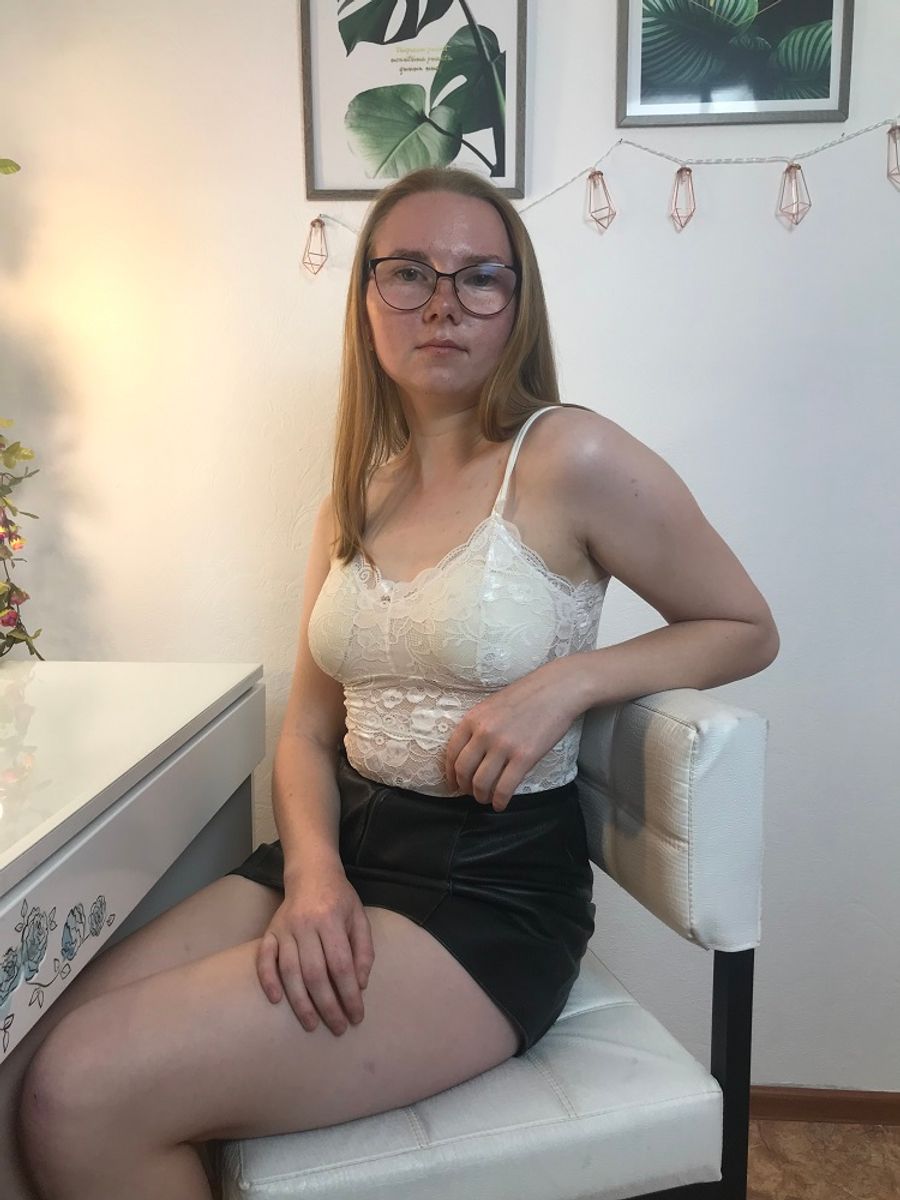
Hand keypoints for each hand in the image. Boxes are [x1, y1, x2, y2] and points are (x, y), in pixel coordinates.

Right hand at [256, 865, 373, 1036]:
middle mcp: (306, 925)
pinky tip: (276, 1000)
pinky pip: (264, 959)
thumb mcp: (360, 918)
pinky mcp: (269, 932)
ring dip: (300, 1002)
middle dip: (328, 1006)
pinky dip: (267, 980)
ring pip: (290, 972)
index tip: (356, 1017)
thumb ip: (363, 950)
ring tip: (311, 1025)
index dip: (349, 995)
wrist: (311, 873)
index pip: (342, 966)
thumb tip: (359, 985)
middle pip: (315, 973)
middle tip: (337, 1028)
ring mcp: (284, 929)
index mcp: (332, 920)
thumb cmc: (340, 898)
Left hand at [444, 660, 580, 810]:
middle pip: (464, 771)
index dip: (450, 773)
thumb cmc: (527, 695)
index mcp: (473, 718)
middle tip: (470, 793)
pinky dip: (499, 801)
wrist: (557, 689)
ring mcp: (503, 745)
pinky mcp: (524, 757)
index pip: (452, 753)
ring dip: (481, 796)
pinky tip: (500, 804)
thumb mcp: (492, 705)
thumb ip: (478, 726)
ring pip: (481, 783)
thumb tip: (470, 753)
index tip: (453, 783)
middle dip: (464, 788)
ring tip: (486, 799)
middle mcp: (484, 733)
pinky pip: (505, 787)